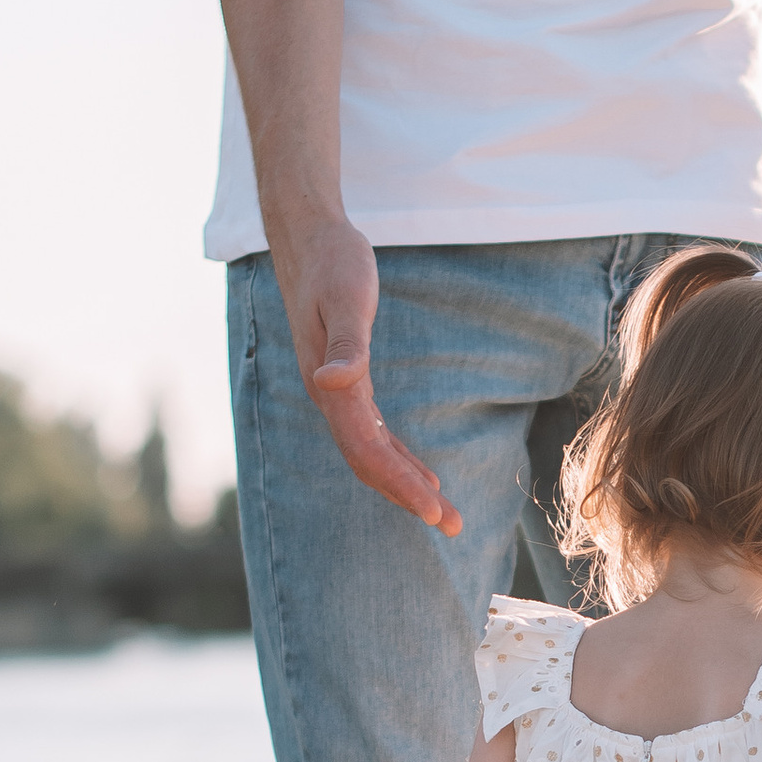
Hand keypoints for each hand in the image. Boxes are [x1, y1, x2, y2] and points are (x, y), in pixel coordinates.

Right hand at [274, 215, 461, 528]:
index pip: (367, 450)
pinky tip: (420, 473)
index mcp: (331, 386)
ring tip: (443, 513)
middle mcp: (330, 396)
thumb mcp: (345, 299)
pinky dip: (396, 459)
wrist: (307, 236)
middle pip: (370, 463)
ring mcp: (336, 391)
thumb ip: (345, 346)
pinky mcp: (346, 381)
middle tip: (453, 525)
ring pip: (372, 453)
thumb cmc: (332, 262)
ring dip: (406, 484)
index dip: (400, 484)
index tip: (433, 510)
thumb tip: (332, 384)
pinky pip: (372, 434)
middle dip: (410, 497)